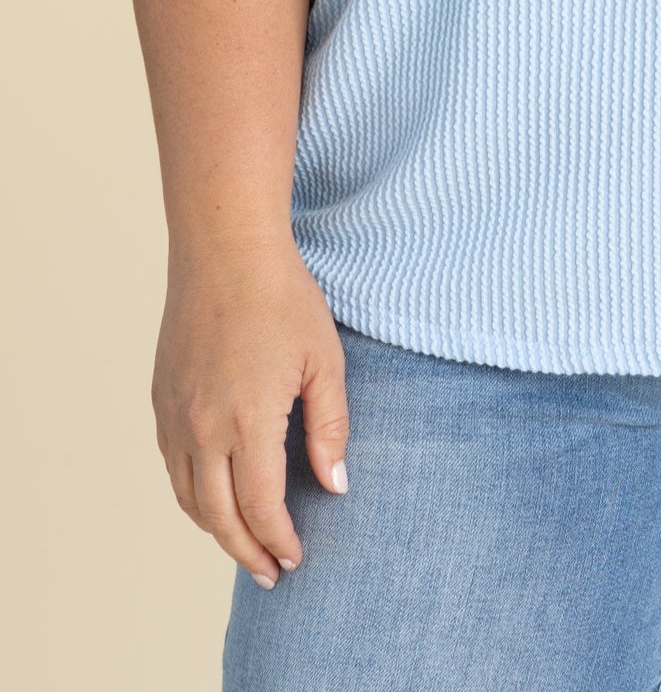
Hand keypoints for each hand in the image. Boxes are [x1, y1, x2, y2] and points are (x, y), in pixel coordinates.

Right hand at [151, 236, 349, 586]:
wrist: (224, 250)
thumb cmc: (283, 298)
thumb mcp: (323, 360)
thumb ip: (331, 427)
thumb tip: (336, 486)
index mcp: (248, 420)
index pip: (261, 506)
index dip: (279, 540)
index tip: (296, 559)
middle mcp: (202, 427)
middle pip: (219, 516)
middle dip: (247, 551)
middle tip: (271, 574)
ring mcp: (175, 415)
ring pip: (189, 498)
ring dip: (216, 530)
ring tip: (245, 546)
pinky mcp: (161, 400)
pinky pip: (172, 466)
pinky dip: (192, 496)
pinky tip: (214, 498)